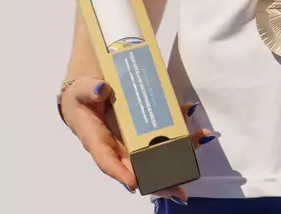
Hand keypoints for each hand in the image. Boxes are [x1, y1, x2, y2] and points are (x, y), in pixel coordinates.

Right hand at [60, 76, 214, 204]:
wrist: (89, 93)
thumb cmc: (81, 98)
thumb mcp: (81, 90)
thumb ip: (89, 90)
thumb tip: (102, 89)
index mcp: (97, 140)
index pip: (107, 161)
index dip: (120, 173)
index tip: (135, 183)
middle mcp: (118, 146)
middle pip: (139, 168)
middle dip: (160, 179)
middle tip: (179, 191)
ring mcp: (135, 141)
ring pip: (157, 154)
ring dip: (180, 153)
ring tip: (200, 144)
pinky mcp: (147, 132)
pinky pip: (165, 137)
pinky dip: (183, 135)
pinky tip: (200, 131)